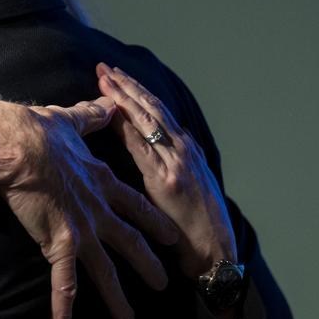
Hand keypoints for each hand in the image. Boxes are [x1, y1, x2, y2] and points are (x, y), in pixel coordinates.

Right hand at [0, 97, 179, 318]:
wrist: (19, 144)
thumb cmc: (38, 130)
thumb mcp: (71, 120)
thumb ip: (91, 115)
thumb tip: (106, 100)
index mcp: (101, 181)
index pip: (136, 205)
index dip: (154, 221)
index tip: (169, 235)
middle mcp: (98, 209)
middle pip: (130, 241)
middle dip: (148, 263)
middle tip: (164, 283)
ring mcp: (81, 230)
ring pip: (105, 270)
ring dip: (117, 296)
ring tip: (129, 318)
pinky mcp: (58, 244)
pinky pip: (62, 286)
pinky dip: (61, 312)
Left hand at [96, 64, 236, 278]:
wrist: (215, 251)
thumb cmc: (198, 225)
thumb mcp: (190, 185)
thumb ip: (174, 162)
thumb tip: (158, 141)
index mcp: (187, 150)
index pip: (157, 112)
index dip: (136, 92)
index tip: (115, 76)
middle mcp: (183, 149)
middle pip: (151, 108)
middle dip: (126, 86)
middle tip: (103, 66)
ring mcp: (177, 162)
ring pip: (147, 120)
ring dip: (124, 97)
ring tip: (105, 79)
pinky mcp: (168, 179)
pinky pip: (142, 147)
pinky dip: (127, 127)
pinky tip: (112, 113)